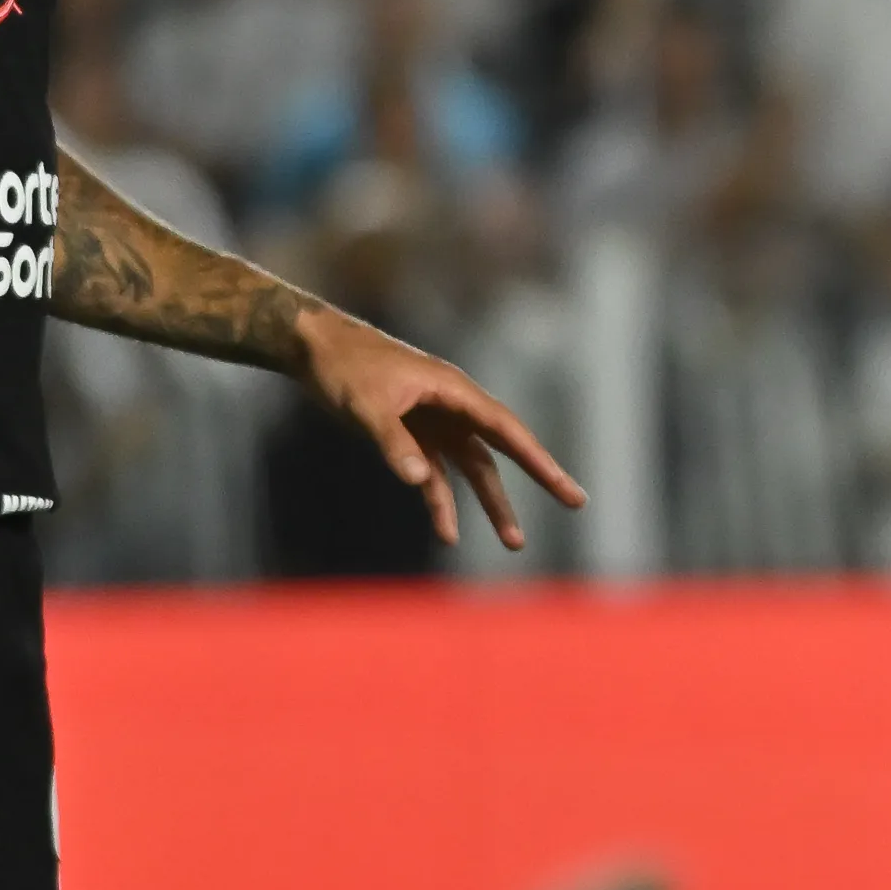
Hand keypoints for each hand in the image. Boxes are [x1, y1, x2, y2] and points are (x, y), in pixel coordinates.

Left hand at [294, 307, 587, 547]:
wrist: (314, 347)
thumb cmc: (344, 368)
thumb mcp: (366, 406)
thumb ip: (393, 443)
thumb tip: (420, 481)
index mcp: (454, 391)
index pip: (507, 430)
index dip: (540, 460)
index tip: (566, 487)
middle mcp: (454, 407)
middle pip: (504, 449)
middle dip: (539, 475)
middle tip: (576, 501)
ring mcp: (435, 423)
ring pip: (475, 469)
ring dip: (492, 504)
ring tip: (515, 542)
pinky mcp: (412, 436)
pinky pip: (437, 477)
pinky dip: (442, 504)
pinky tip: (448, 535)